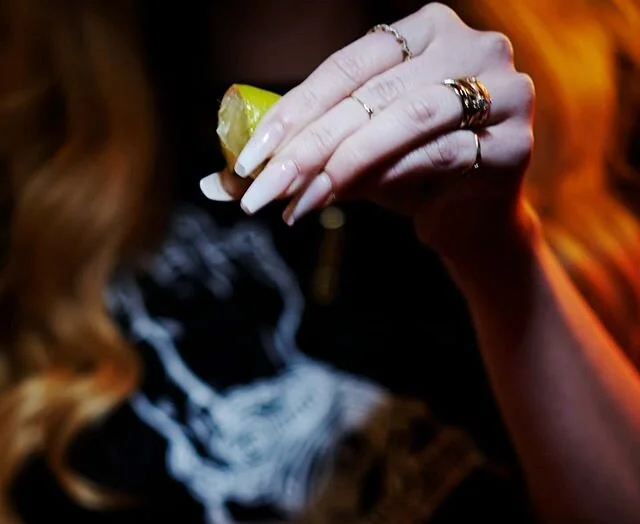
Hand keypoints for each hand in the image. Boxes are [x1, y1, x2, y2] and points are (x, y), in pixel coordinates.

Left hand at [204, 3, 534, 268]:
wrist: (473, 223)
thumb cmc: (410, 177)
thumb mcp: (349, 157)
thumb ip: (295, 156)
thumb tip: (214, 184)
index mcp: (424, 30)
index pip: (346, 66)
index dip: (292, 112)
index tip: (248, 161)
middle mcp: (470, 44)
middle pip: (370, 94)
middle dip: (306, 147)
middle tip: (261, 192)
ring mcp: (501, 90)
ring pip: (404, 119)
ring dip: (340, 164)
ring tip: (297, 203)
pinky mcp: (515, 143)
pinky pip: (438, 155)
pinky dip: (386, 176)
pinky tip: (342, 199)